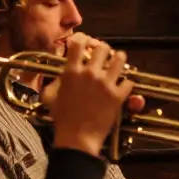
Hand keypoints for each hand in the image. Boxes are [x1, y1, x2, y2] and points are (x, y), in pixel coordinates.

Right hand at [50, 34, 134, 156]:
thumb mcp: (49, 96)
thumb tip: (61, 70)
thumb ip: (55, 79)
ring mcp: (106, 83)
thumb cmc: (61, 118)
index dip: (82, 40)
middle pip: (103, 47)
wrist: (77, 138)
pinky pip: (129, 81)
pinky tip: (122, 87)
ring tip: (117, 64)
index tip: (85, 44)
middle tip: (104, 56)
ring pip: (120, 59)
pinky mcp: (118, 95)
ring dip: (119, 60)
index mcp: (72, 72)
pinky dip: (127, 83)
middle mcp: (90, 73)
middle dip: (104, 50)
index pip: (78, 43)